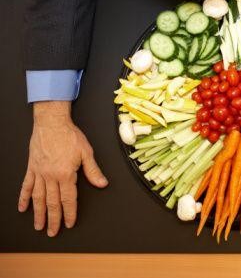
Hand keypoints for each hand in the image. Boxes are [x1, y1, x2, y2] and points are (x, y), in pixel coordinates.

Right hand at [18, 101, 107, 236]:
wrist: (52, 123)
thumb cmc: (69, 136)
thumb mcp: (86, 152)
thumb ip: (93, 170)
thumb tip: (102, 183)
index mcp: (66, 174)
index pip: (68, 199)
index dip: (69, 213)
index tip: (69, 223)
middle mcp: (51, 176)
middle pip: (52, 202)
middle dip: (54, 219)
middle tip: (52, 232)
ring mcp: (39, 173)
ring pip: (38, 198)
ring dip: (38, 213)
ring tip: (38, 225)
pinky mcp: (32, 168)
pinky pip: (26, 185)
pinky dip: (23, 197)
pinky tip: (22, 207)